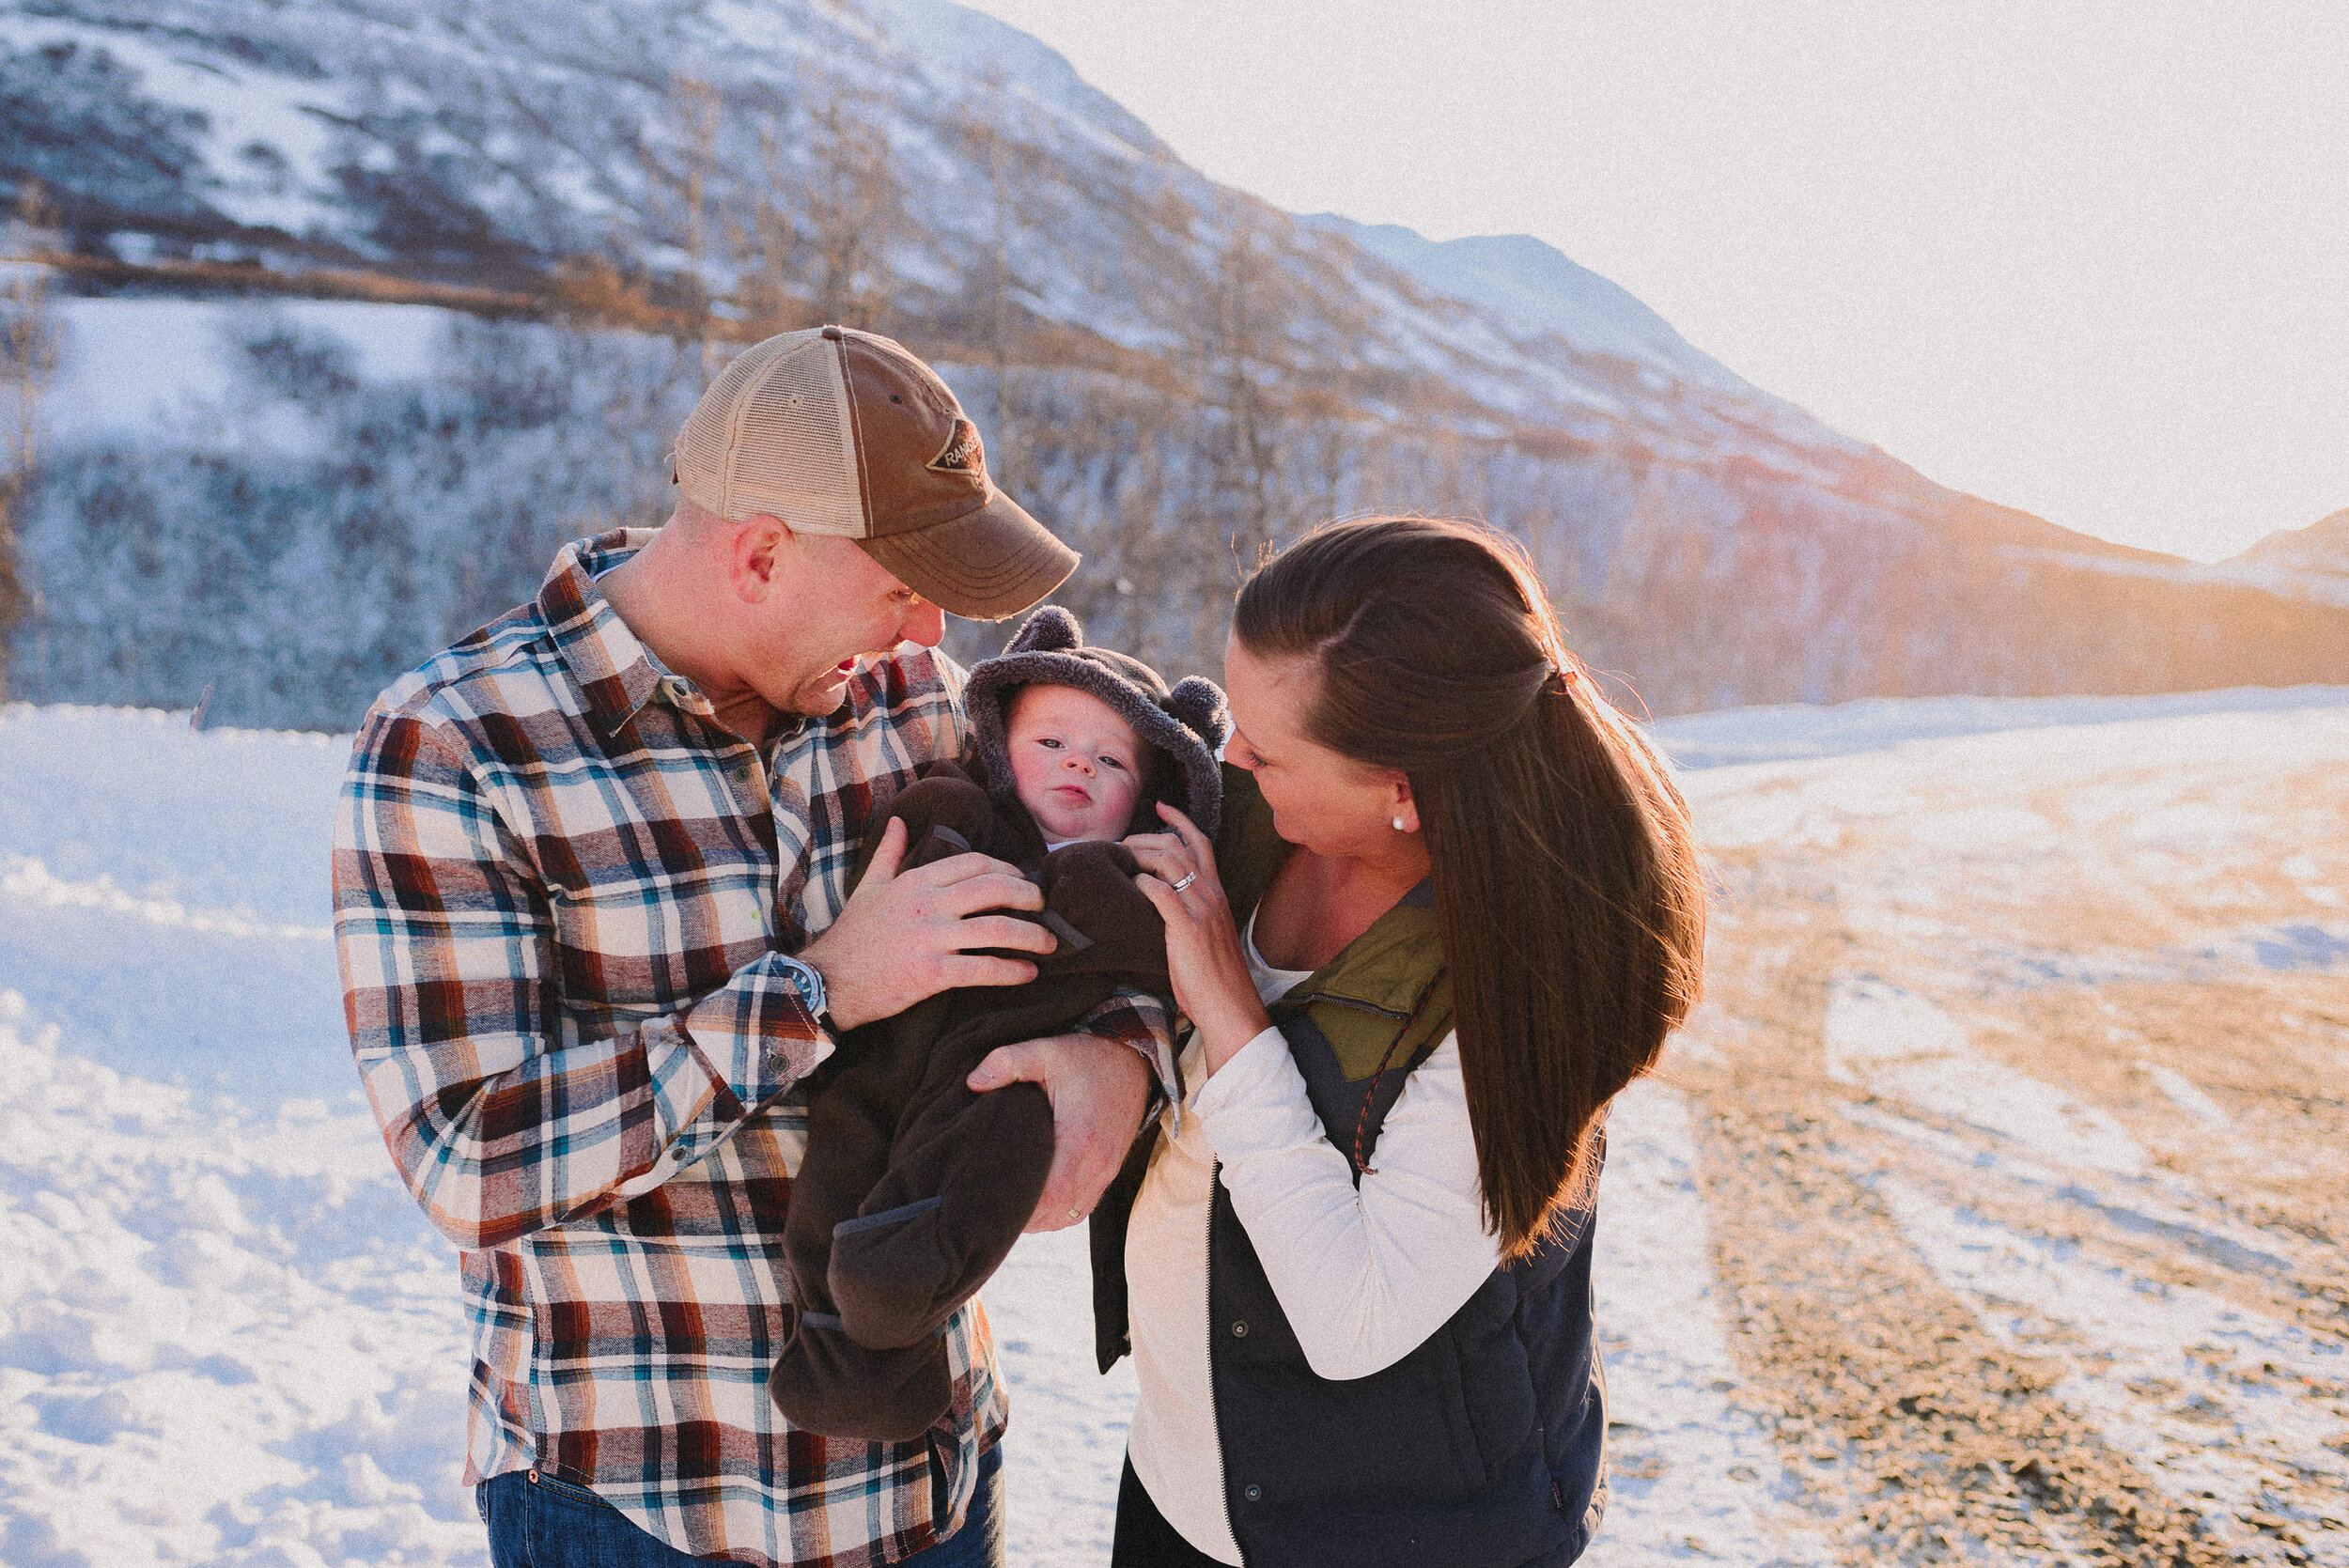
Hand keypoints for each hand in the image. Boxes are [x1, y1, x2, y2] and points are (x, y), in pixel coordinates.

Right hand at [799, 817, 1055, 1030]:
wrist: (826, 981)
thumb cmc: (851, 936)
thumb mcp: (868, 887)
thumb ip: (888, 854)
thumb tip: (899, 822)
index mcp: (916, 881)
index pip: (974, 864)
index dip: (1007, 870)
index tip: (1023, 881)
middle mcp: (927, 905)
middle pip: (994, 889)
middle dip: (1028, 896)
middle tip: (1044, 907)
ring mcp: (930, 939)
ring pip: (997, 930)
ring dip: (1031, 936)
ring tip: (1049, 944)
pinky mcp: (931, 974)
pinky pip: (983, 969)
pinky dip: (1012, 971)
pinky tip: (1027, 973)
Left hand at [967, 1033, 1151, 1230]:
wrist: (1133, 1058)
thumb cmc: (1088, 1057)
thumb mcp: (1046, 1050)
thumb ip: (1008, 1062)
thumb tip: (973, 1081)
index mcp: (1079, 1137)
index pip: (1052, 1195)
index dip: (1024, 1208)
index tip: (995, 1200)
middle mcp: (1098, 1161)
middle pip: (1059, 1214)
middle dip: (1027, 1218)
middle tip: (995, 1208)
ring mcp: (1107, 1168)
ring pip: (1071, 1215)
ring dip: (1044, 1218)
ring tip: (1015, 1207)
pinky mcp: (1111, 1169)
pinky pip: (1085, 1206)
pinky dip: (1062, 1211)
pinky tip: (1042, 1200)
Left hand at [1126, 803, 1271, 1076]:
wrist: (1230, 1005)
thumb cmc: (1214, 978)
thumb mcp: (1207, 937)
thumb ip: (1190, 915)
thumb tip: (1164, 905)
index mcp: (1218, 894)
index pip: (1201, 842)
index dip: (1180, 820)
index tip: (1160, 806)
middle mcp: (1212, 894)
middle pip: (1180, 844)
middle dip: (1147, 836)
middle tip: (1124, 843)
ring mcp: (1201, 909)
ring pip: (1169, 860)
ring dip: (1140, 854)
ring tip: (1121, 860)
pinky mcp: (1187, 927)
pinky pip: (1160, 891)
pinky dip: (1141, 882)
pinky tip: (1130, 886)